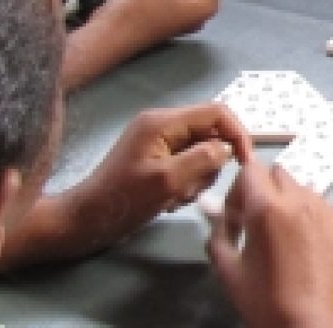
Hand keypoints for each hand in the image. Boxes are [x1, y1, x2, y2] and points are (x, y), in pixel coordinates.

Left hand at [48, 103, 253, 255]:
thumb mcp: (167, 181)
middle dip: (211, 164)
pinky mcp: (156, 158)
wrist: (87, 219)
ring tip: (175, 198)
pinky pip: (187, 165)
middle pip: (210, 134)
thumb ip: (201, 159)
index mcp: (163, 122)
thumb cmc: (123, 199)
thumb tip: (226, 148)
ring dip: (197, 179)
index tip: (245, 163)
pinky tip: (168, 201)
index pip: (216, 113)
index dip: (237, 134)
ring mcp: (158, 142)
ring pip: (201, 153)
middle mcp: (162, 125)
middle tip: (191, 191)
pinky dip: (186, 184)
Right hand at [208, 161, 332, 327]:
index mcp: (269, 207)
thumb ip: (219, 233)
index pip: (250, 169)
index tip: (237, 216)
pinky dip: (315, 221)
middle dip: (264, 193)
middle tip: (259, 225)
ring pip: (305, 191)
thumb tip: (216, 213)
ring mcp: (331, 212)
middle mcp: (303, 200)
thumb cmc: (266, 302)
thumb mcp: (229, 271)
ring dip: (291, 206)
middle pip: (279, 175)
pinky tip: (310, 251)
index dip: (238, 190)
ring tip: (287, 240)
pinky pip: (327, 210)